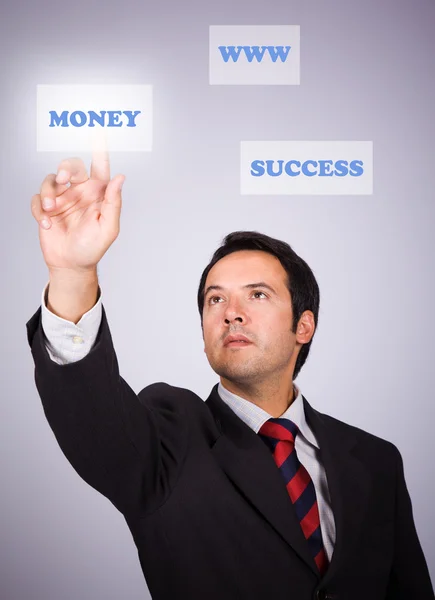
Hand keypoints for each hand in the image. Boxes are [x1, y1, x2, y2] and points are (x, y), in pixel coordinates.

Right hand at [31, 151, 124, 271]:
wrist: (72, 264)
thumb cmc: (93, 247)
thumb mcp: (108, 227)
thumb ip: (113, 202)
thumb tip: (120, 178)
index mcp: (97, 193)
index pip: (100, 166)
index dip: (99, 149)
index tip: (98, 132)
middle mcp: (79, 192)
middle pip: (71, 166)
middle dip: (65, 168)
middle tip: (63, 179)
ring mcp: (62, 199)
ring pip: (50, 179)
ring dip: (49, 192)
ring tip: (53, 210)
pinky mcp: (46, 209)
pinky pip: (38, 199)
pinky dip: (40, 210)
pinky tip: (48, 225)